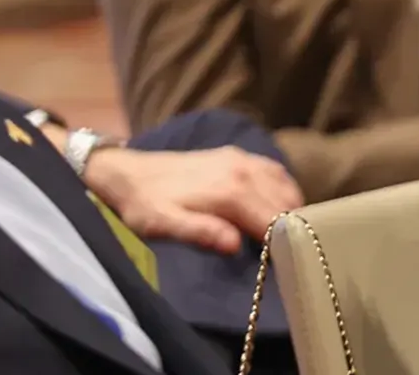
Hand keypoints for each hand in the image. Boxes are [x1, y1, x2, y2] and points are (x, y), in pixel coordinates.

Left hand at [84, 145, 302, 254]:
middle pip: (285, 203)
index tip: (282, 263)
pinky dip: (284, 190)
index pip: (273, 220)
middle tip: (283, 253)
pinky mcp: (240, 155)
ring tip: (282, 234)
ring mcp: (244, 160)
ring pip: (286, 186)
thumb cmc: (143, 205)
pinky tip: (276, 206)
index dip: (281, 243)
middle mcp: (244, 171)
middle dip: (290, 228)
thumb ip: (200, 232)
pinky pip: (276, 172)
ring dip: (290, 210)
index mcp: (230, 192)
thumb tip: (235, 245)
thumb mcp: (161, 225)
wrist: (128, 171)